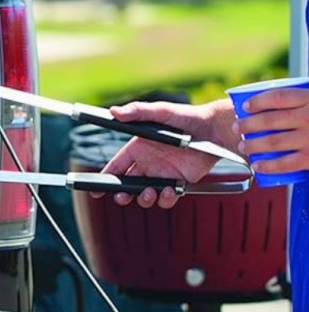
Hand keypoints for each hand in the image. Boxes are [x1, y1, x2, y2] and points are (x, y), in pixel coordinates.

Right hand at [93, 99, 237, 208]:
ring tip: (150, 192)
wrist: (215, 130)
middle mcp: (148, 163)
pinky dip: (166, 199)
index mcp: (138, 148)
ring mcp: (163, 174)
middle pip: (127, 185)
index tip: (96, 190)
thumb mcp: (160, 111)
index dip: (105, 178)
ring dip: (144, 199)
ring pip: (145, 194)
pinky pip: (167, 197)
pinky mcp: (179, 182)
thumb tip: (115, 112)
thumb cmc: (187, 117)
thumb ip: (138, 112)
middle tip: (123, 197)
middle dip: (122, 194)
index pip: (116, 166)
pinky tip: (170, 191)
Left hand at [235, 88, 308, 172]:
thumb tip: (281, 102)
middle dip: (248, 124)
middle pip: (269, 119)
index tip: (246, 106)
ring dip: (252, 144)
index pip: (279, 96)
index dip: (259, 101)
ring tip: (243, 145)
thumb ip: (305, 101)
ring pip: (272, 141)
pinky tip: (257, 165)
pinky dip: (267, 165)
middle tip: (237, 127)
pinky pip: (284, 164)